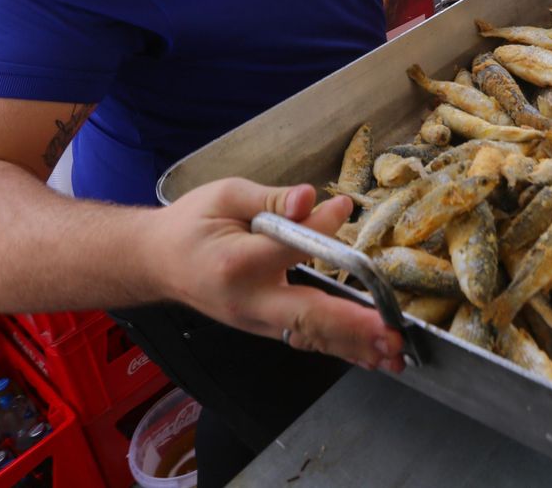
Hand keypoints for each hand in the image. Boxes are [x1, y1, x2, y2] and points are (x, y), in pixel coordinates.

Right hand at [151, 178, 404, 372]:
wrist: (156, 261)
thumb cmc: (192, 224)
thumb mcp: (226, 196)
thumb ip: (272, 199)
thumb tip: (312, 197)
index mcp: (235, 262)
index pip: (289, 248)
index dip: (321, 228)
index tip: (344, 206)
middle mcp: (247, 301)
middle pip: (305, 317)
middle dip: (352, 328)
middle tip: (391, 336)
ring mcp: (254, 321)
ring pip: (309, 337)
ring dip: (354, 347)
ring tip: (394, 355)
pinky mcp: (263, 328)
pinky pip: (305, 339)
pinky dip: (340, 348)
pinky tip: (370, 355)